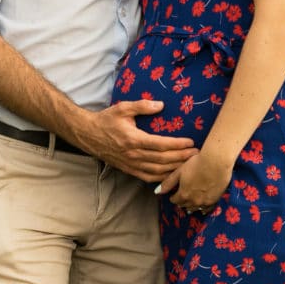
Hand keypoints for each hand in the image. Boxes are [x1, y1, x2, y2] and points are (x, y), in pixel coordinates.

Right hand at [83, 100, 197, 179]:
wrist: (88, 135)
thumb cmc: (106, 120)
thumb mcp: (122, 107)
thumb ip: (142, 105)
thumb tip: (161, 105)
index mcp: (132, 139)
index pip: (160, 144)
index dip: (177, 145)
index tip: (190, 142)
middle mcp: (132, 154)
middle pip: (162, 159)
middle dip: (181, 157)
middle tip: (196, 154)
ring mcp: (130, 164)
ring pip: (157, 170)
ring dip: (174, 168)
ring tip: (189, 164)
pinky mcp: (128, 170)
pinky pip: (148, 177)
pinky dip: (161, 178)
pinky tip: (172, 175)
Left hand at [156, 150, 232, 212]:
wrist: (216, 162)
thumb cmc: (196, 163)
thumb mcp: (179, 172)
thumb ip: (168, 183)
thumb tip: (157, 192)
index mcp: (183, 194)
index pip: (175, 200)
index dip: (173, 196)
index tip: (173, 194)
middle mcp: (193, 201)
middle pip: (184, 205)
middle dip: (181, 201)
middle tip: (181, 197)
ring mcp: (205, 202)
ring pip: (195, 208)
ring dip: (191, 205)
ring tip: (190, 203)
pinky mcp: (215, 200)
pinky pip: (207, 209)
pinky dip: (203, 209)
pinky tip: (202, 208)